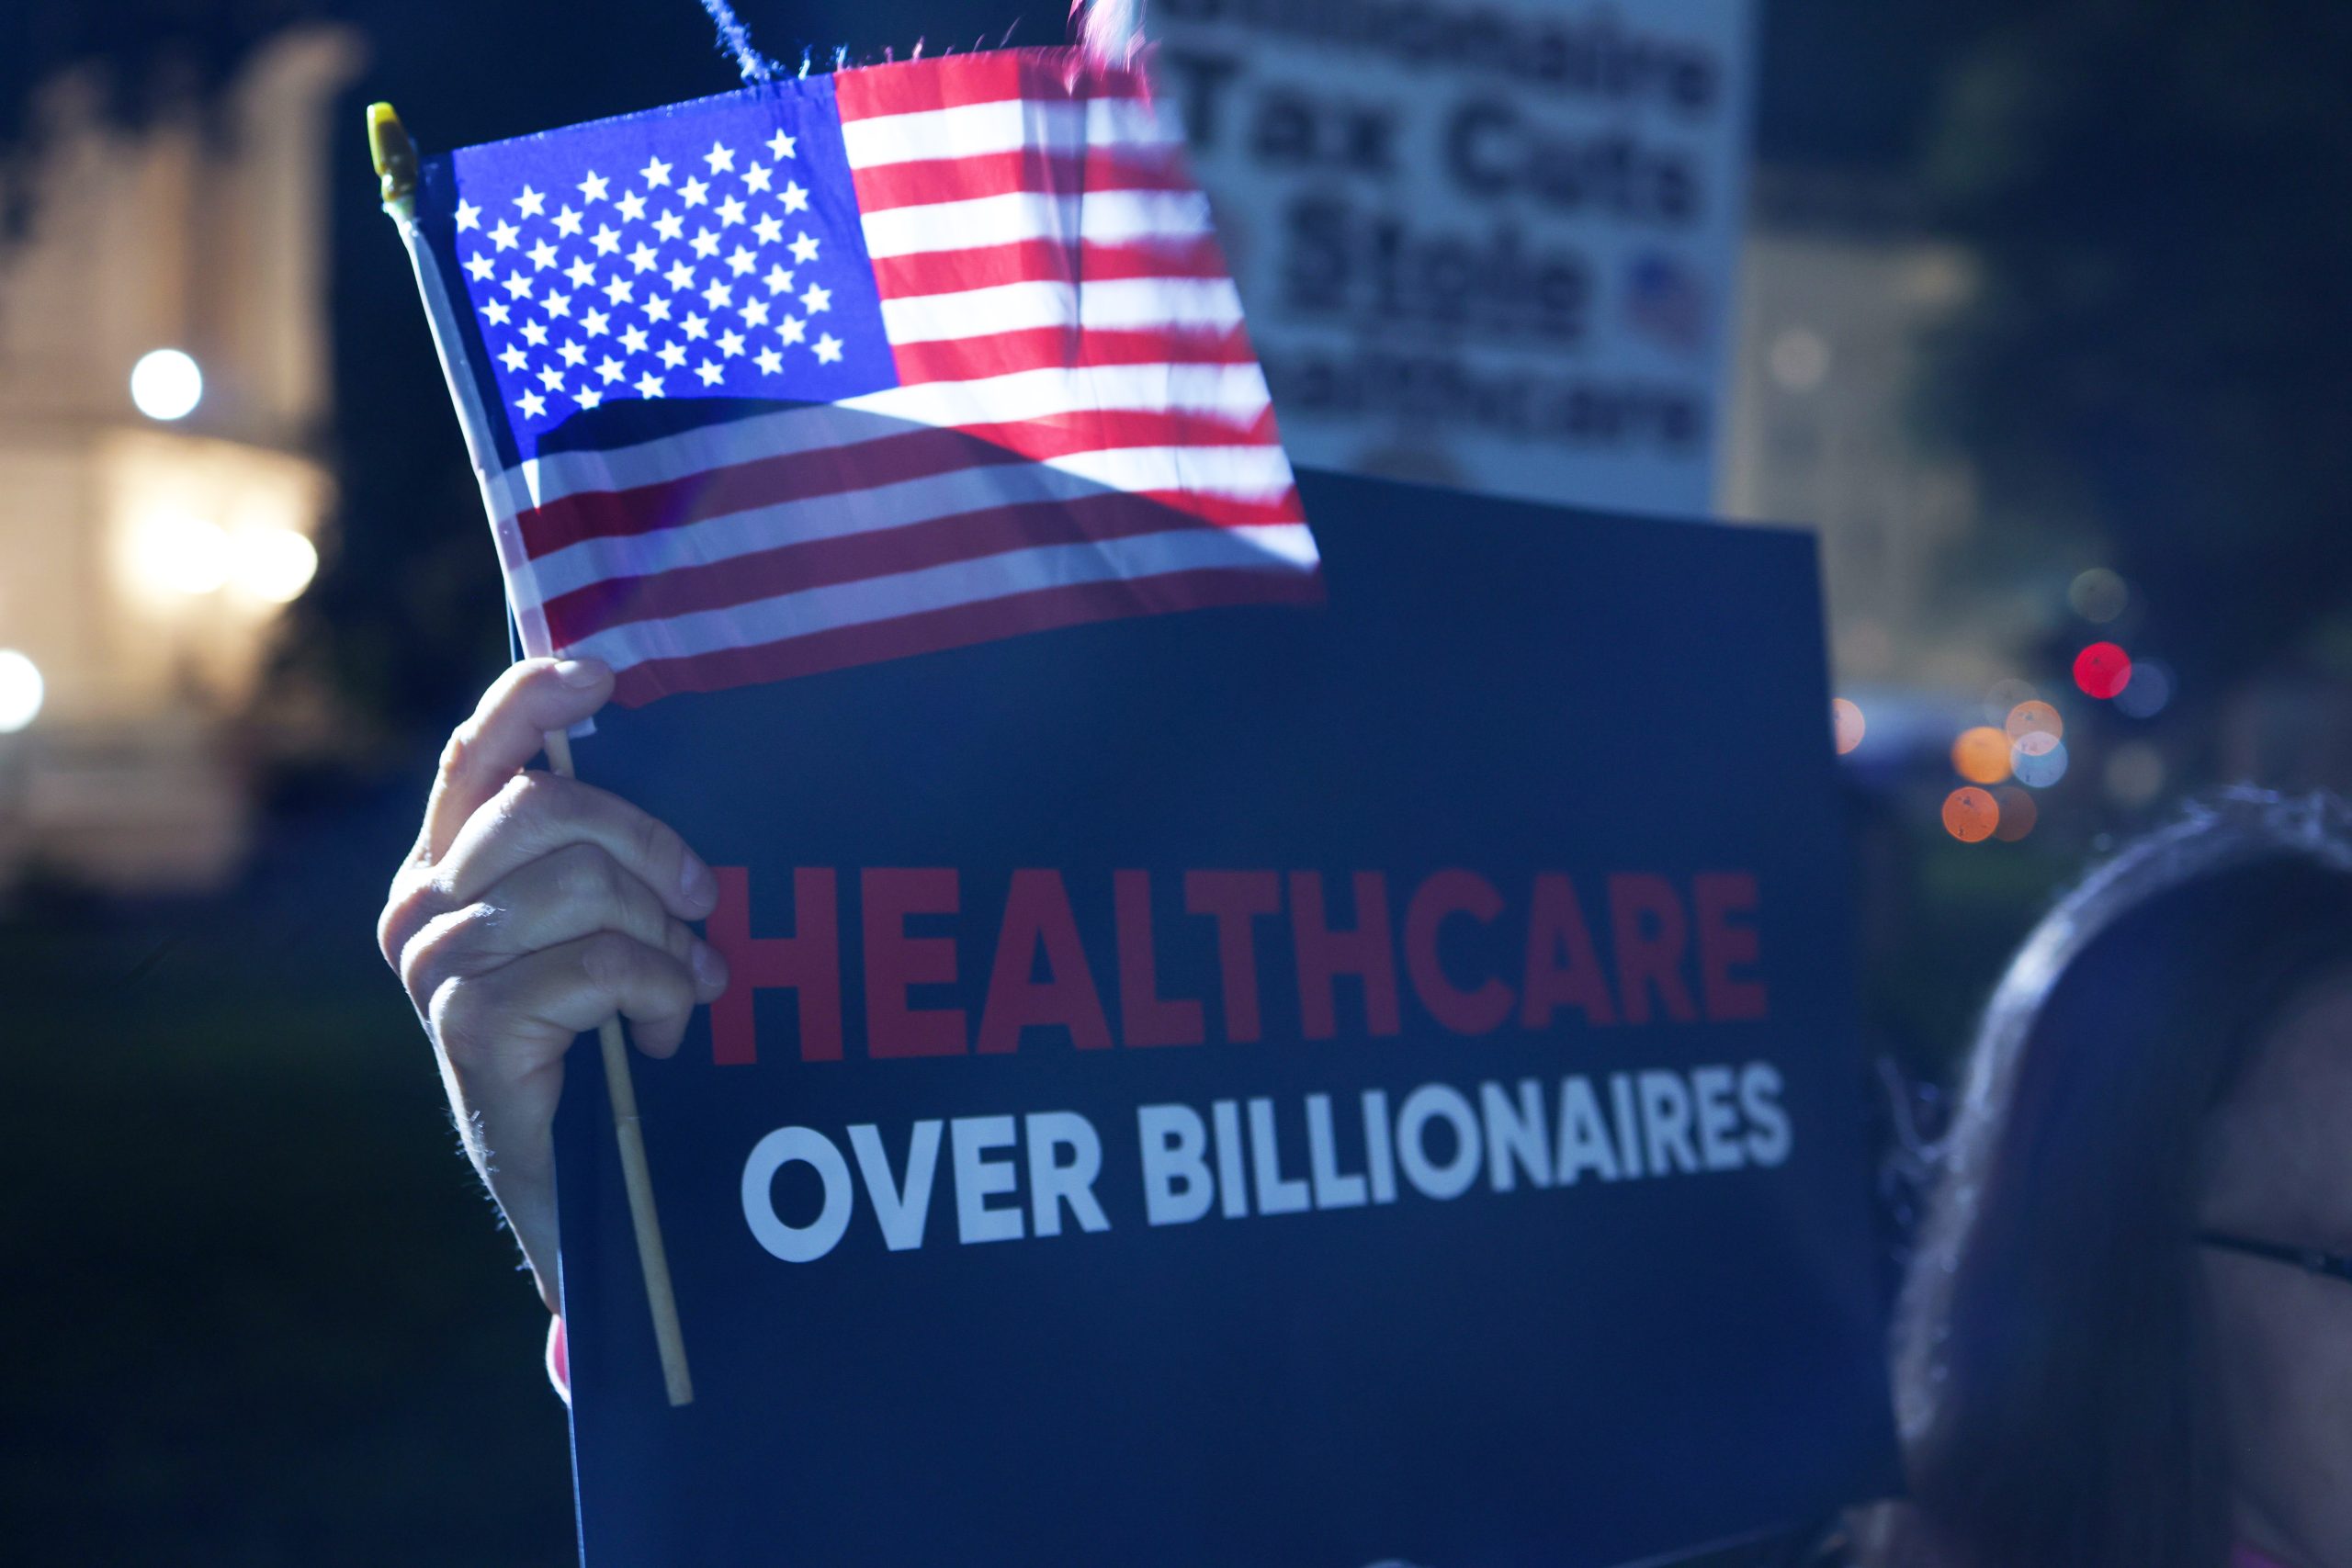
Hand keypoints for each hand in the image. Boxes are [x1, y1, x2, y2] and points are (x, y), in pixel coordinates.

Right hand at [377, 658, 728, 1308]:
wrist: (587, 1191)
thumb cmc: (603, 1045)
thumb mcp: (599, 928)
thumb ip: (598, 853)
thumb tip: (652, 746)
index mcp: (447, 866)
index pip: (476, 754)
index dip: (534, 699)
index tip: (608, 677)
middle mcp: (422, 907)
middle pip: (548, 807)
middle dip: (652, 848)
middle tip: (702, 906)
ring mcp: (438, 968)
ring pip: (584, 883)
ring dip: (664, 937)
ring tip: (685, 985)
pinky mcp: (470, 1027)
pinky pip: (599, 962)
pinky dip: (659, 994)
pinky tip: (660, 1038)